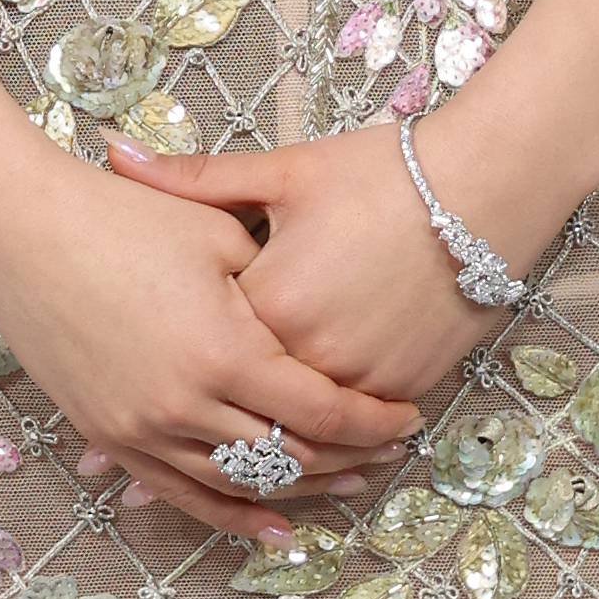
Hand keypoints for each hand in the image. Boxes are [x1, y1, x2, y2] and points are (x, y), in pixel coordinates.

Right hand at [0, 143, 424, 537]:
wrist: (18, 228)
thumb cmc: (120, 217)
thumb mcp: (219, 234)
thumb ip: (277, 290)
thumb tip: (327, 334)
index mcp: (222, 351)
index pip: (322, 412)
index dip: (373, 421)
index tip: (406, 416)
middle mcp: (182, 404)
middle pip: (289, 456)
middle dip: (348, 457)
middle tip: (387, 449)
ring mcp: (140, 428)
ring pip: (239, 484)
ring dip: (298, 489)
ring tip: (345, 483)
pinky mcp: (108, 435)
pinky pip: (181, 493)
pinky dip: (231, 513)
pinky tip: (272, 526)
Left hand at [107, 126, 492, 435]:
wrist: (483, 187)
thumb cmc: (381, 173)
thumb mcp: (284, 172)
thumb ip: (194, 179)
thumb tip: (115, 152)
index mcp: (266, 304)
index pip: (205, 351)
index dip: (179, 357)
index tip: (151, 367)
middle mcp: (308, 355)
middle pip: (247, 406)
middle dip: (216, 420)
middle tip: (183, 418)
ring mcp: (359, 378)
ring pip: (302, 433)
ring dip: (275, 446)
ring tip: (245, 436)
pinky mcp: (403, 387)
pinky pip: (354, 429)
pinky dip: (333, 437)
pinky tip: (314, 434)